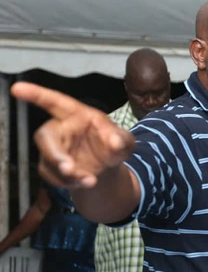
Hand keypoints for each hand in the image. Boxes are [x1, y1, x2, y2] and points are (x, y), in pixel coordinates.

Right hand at [11, 82, 134, 188]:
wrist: (109, 166)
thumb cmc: (115, 144)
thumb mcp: (126, 141)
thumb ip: (122, 139)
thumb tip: (115, 142)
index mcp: (77, 115)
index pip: (55, 102)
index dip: (36, 94)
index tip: (17, 88)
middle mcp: (61, 129)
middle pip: (45, 136)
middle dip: (54, 153)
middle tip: (69, 168)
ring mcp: (54, 149)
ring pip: (49, 161)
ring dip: (67, 174)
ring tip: (90, 180)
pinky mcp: (52, 167)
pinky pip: (54, 177)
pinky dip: (70, 183)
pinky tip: (86, 183)